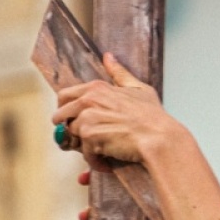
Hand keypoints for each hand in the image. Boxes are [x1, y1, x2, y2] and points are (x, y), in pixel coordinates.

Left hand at [53, 54, 181, 165]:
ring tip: (101, 150)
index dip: (66, 110)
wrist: (159, 137)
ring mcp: (87, 118)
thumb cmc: (153, 116)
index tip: (73, 120)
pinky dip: (95, 162)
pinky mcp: (89, 137)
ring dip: (83, 147)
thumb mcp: (138, 88)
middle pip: (59, 116)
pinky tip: (107, 162)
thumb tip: (108, 56)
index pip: (64, 96)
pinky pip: (84, 154)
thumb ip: (119, 73)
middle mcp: (87, 101)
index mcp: (96, 88)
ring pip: (70, 137)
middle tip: (83, 139)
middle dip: (68, 129)